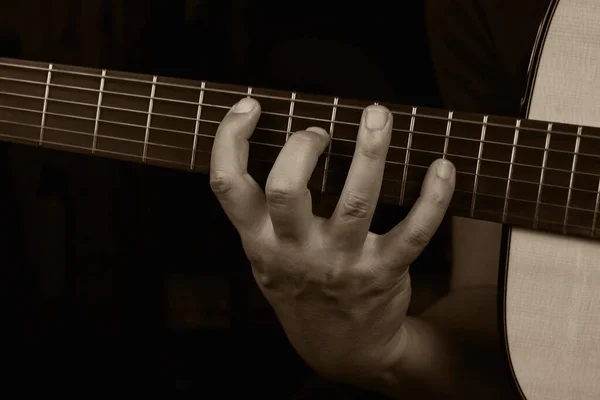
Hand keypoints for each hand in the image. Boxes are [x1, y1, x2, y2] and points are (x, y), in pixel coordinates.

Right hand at [210, 97, 455, 380]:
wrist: (339, 349)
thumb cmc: (300, 289)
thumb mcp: (266, 257)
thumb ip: (264, 214)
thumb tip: (284, 144)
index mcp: (259, 241)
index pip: (228, 185)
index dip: (231, 139)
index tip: (250, 105)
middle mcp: (294, 252)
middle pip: (286, 189)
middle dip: (303, 146)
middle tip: (322, 130)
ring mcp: (340, 263)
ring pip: (355, 201)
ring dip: (370, 152)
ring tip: (378, 116)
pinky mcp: (382, 272)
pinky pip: (414, 232)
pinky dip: (432, 197)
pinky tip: (442, 167)